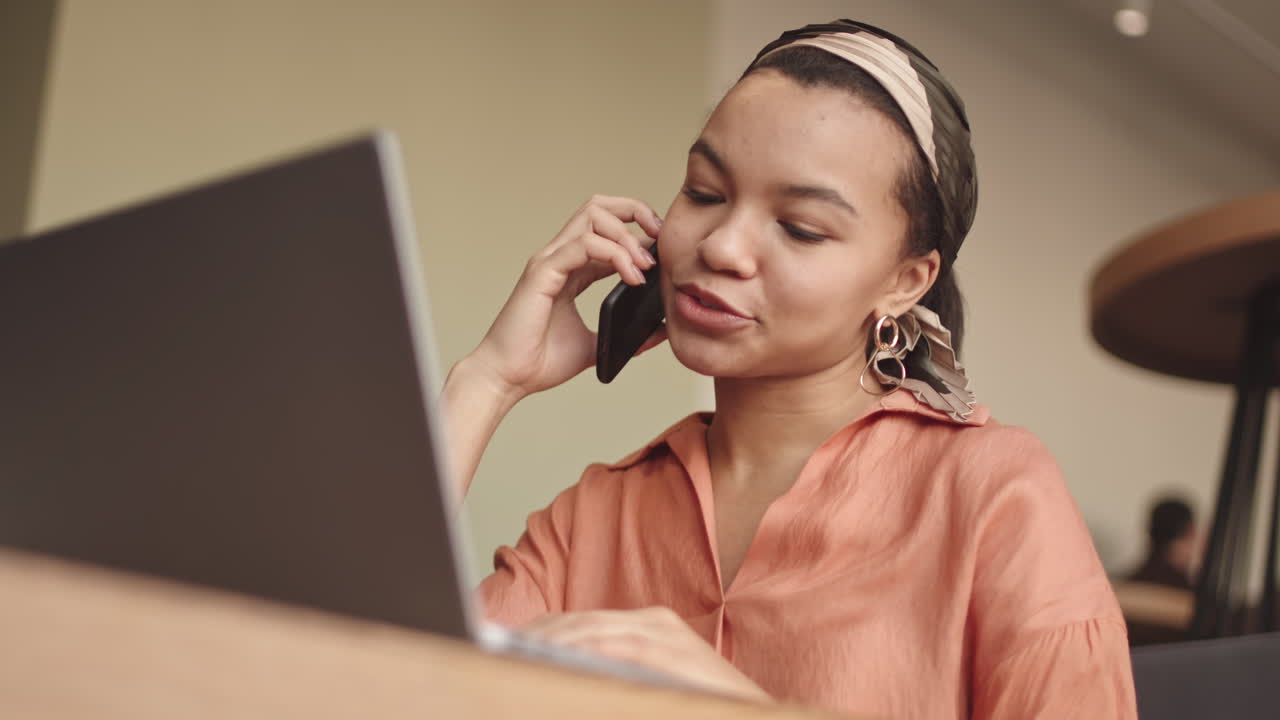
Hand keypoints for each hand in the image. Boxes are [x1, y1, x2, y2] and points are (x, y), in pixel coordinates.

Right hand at [467, 194, 665, 402]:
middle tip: (658, 238)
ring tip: (645, 266)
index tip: (661, 249)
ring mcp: (550, 261)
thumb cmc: (540, 361)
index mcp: (570, 268)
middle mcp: (559, 257)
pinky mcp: (543, 273)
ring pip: (593, 217)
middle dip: (634, 212)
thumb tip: (660, 331)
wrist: (508, 378)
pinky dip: (615, 255)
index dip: (637, 230)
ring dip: (627, 236)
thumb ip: (625, 335)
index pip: (605, 228)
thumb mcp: (596, 344)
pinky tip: (631, 277)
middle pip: (598, 207)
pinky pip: (584, 245)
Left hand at [522, 607, 770, 701]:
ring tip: (517, 653)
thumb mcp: (650, 687)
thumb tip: (566, 677)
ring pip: (592, 632)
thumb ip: (614, 675)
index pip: (582, 623)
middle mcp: (655, 623)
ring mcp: (665, 636)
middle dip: (538, 636)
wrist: (752, 714)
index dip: (543, 633)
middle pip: (580, 624)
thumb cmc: (699, 708)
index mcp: (648, 627)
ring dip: (552, 642)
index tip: (508, 645)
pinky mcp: (671, 652)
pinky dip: (584, 651)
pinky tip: (557, 658)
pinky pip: (618, 648)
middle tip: (499, 648)